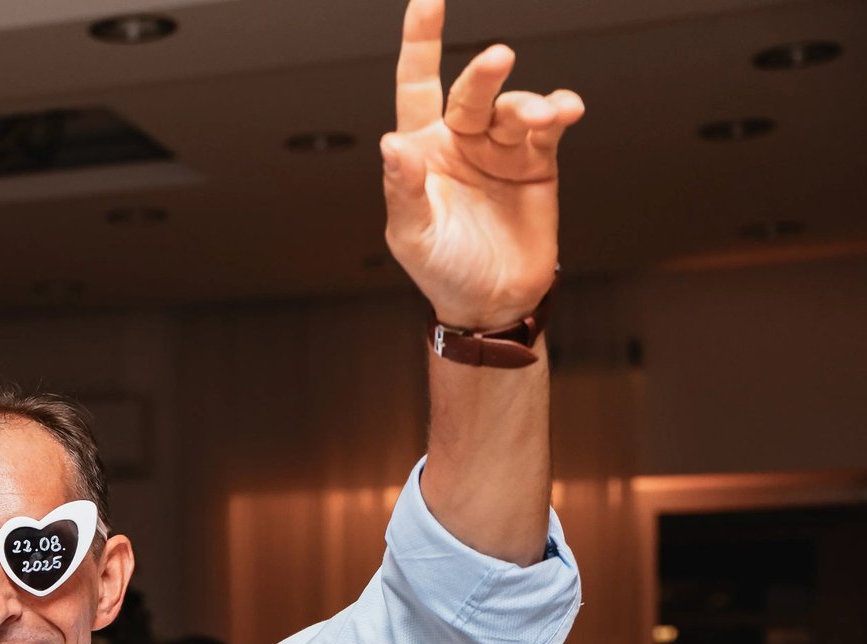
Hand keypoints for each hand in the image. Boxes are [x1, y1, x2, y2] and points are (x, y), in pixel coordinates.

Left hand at [382, 0, 583, 328]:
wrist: (491, 300)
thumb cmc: (441, 268)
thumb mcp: (412, 235)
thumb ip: (402, 189)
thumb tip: (391, 144)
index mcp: (423, 148)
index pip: (417, 84)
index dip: (421, 42)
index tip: (428, 1)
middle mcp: (462, 139)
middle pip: (472, 91)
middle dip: (485, 74)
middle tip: (499, 59)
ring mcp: (500, 148)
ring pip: (515, 107)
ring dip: (529, 105)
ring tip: (543, 116)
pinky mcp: (537, 162)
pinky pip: (549, 127)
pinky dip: (560, 112)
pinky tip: (565, 112)